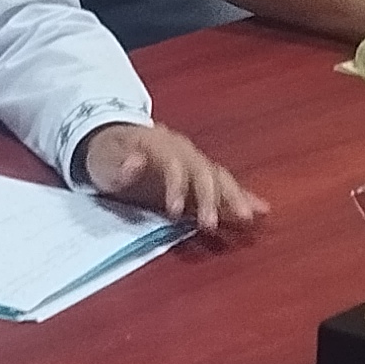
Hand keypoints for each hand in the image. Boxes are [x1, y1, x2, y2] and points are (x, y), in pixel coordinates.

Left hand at [78, 123, 268, 236]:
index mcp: (160, 145)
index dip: (177, 187)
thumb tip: (136, 162)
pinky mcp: (200, 176)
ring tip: (248, 219)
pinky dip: (243, 197)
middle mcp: (184, 150)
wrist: (115, 138)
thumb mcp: (102, 158)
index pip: (174, 165)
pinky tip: (261, 210)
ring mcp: (194, 162)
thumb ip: (118, 164)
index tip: (174, 212)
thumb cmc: (107, 153)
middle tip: (212, 225)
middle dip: (210, 199)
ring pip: (219, 177)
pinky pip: (225, 184)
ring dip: (233, 198)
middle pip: (203, 172)